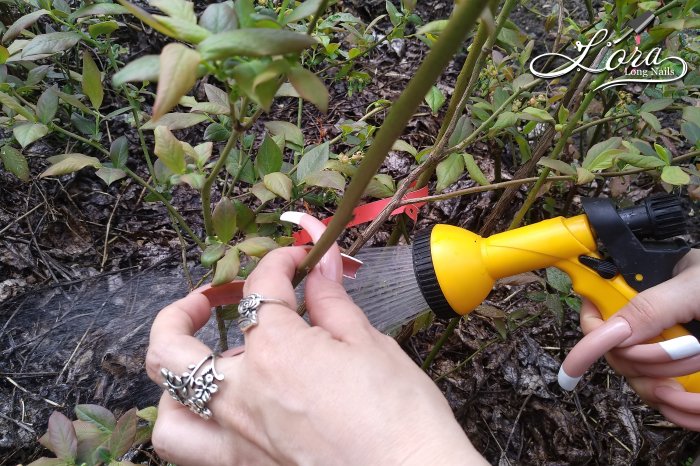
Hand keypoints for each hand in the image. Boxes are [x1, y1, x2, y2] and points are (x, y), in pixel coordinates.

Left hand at [146, 247, 485, 464]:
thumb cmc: (401, 415)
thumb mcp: (370, 344)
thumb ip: (332, 304)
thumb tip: (320, 269)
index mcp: (276, 351)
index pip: (261, 289)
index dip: (279, 263)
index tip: (297, 260)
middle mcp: (242, 395)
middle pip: (172, 347)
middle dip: (182, 311)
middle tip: (206, 300)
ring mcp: (237, 440)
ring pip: (167, 413)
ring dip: (173, 380)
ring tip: (199, 366)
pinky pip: (193, 453)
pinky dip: (192, 428)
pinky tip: (220, 414)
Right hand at [577, 249, 699, 429]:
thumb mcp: (698, 287)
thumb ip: (653, 305)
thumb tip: (610, 330)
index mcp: (646, 292)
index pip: (596, 315)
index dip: (596, 335)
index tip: (602, 352)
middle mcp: (650, 324)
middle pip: (619, 358)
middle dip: (650, 366)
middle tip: (688, 357)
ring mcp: (667, 353)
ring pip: (643, 386)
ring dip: (670, 395)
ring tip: (695, 393)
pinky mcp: (684, 377)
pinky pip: (670, 405)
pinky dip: (686, 413)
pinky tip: (698, 409)